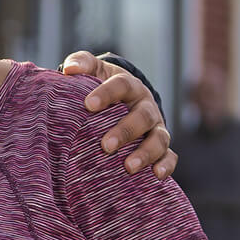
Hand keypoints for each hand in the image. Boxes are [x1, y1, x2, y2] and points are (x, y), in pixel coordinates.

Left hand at [61, 51, 175, 178]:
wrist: (124, 100)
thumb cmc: (102, 86)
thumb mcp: (94, 71)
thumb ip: (82, 64)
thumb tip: (69, 69)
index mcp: (129, 86)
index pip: (121, 85)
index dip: (106, 94)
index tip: (88, 105)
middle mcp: (146, 106)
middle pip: (142, 116)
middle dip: (125, 131)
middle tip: (105, 146)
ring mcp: (156, 126)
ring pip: (159, 138)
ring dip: (146, 152)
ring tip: (129, 167)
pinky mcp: (162, 145)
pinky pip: (170, 155)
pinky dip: (166, 164)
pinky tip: (156, 175)